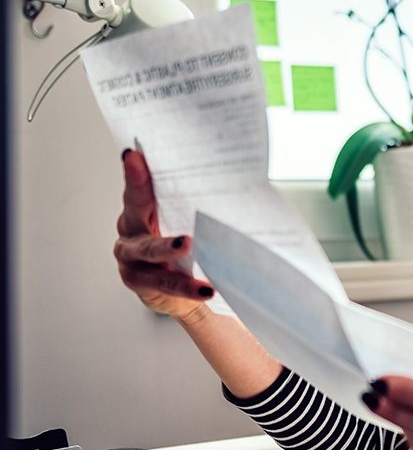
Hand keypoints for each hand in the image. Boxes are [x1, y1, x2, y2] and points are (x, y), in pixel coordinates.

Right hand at [113, 149, 213, 318]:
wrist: (191, 296)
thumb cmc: (194, 250)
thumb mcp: (195, 222)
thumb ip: (201, 205)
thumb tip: (244, 180)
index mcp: (143, 208)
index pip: (140, 185)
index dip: (136, 170)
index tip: (135, 154)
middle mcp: (131, 228)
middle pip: (135, 208)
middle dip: (140, 189)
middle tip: (147, 175)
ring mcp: (131, 257)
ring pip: (148, 249)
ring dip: (168, 247)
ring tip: (188, 243)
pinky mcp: (139, 283)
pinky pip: (164, 283)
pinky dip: (185, 286)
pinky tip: (205, 287)